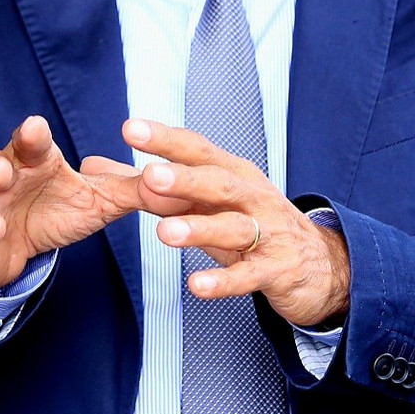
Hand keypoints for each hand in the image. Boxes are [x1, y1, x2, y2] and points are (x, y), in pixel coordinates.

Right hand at [0, 115, 141, 311]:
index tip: (34, 127)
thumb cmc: (61, 207)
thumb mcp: (100, 200)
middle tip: (0, 174)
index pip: (31, 143)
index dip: (31, 135)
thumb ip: (134, 191)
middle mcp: (2, 181)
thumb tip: (177, 184)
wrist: (27, 242)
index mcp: (34, 162)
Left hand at [124, 118, 350, 327]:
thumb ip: (150, 186)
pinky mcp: (275, 270)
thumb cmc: (252, 223)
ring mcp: (266, 232)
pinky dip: (223, 281)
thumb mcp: (206, 201)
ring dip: (200, 229)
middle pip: (218, 182)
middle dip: (184, 178)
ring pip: (233, 227)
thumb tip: (94, 164)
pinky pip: (248, 276)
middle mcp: (251, 196)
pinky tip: (197, 286)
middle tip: (149, 176)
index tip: (130, 128)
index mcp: (231, 174)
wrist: (320, 264)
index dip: (165, 139)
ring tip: (164, 234)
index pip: (197, 150)